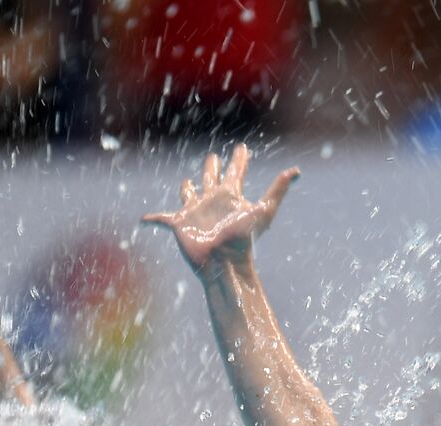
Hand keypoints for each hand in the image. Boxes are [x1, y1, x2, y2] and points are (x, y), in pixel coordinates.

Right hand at [142, 144, 298, 273]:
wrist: (224, 262)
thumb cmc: (244, 238)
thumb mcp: (264, 211)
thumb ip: (278, 189)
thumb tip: (297, 170)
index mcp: (230, 196)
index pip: (236, 172)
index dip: (239, 159)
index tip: (242, 148)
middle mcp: (213, 201)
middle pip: (212, 178)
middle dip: (213, 166)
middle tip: (214, 156)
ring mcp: (195, 212)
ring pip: (189, 194)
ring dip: (188, 187)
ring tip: (188, 182)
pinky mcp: (179, 224)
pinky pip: (161, 219)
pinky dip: (152, 218)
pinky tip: (143, 219)